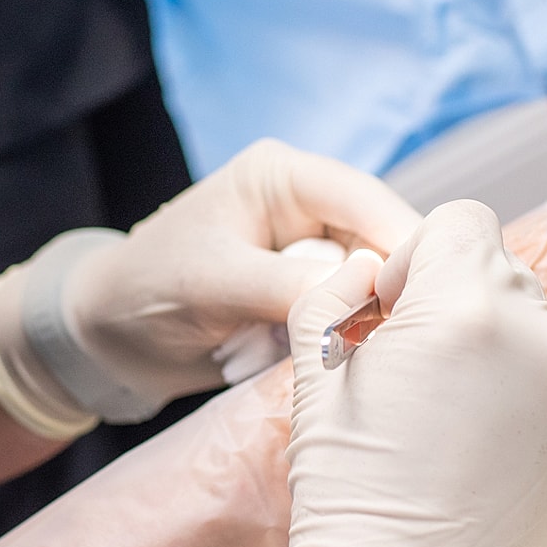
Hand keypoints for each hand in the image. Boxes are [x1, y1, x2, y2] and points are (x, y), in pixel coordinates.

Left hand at [0, 138, 421, 434]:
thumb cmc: (143, 290)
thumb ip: (286, 286)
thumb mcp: (212, 282)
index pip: (368, 199)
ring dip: (381, 321)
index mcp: (284, 177)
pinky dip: (359, 343)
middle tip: (424, 338)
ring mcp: (313, 258)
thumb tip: (365, 294)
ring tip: (398, 359)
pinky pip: (354, 319)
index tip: (441, 290)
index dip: (407, 241)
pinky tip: (370, 369)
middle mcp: (309, 210)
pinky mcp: (310, 301)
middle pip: (385, 242)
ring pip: (377, 286)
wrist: (105, 338)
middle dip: (400, 287)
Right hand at [233, 201, 546, 546]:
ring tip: (438, 417)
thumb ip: (332, 290)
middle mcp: (535, 337)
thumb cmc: (349, 486)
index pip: (459, 220)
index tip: (388, 314)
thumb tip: (365, 270)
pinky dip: (515, 400)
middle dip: (449, 300)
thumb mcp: (314, 372)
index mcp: (465, 306)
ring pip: (526, 329)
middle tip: (406, 367)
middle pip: (497, 270)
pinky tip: (471, 452)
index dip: (411, 257)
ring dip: (484, 348)